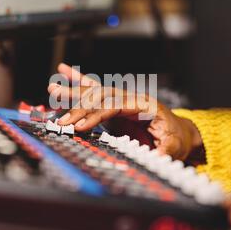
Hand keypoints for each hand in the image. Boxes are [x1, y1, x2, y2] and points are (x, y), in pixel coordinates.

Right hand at [48, 64, 202, 160]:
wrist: (178, 130)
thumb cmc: (176, 136)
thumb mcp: (175, 146)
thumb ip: (165, 150)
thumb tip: (157, 157)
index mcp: (144, 105)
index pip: (115, 106)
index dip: (97, 115)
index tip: (80, 126)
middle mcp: (130, 98)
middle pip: (101, 97)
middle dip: (79, 106)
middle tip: (61, 118)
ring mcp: (122, 99)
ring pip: (95, 91)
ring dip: (73, 90)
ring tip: (52, 87)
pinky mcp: (116, 104)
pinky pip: (96, 89)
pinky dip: (80, 81)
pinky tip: (64, 72)